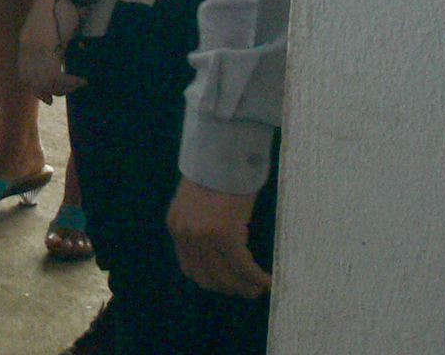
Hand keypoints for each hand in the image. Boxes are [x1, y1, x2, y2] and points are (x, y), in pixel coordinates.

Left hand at [17, 0, 84, 101]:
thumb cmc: (61, 7)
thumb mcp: (53, 31)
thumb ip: (53, 47)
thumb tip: (63, 60)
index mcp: (25, 43)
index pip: (24, 74)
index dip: (35, 88)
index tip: (49, 95)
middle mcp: (27, 49)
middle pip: (32, 82)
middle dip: (48, 92)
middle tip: (63, 94)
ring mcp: (36, 49)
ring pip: (43, 82)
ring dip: (62, 89)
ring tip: (76, 85)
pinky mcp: (47, 48)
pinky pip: (54, 76)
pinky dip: (68, 83)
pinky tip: (80, 81)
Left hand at [169, 179, 271, 296]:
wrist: (220, 153)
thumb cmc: (214, 174)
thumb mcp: (198, 204)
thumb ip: (201, 227)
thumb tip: (219, 251)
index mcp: (176, 227)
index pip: (191, 268)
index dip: (212, 281)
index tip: (229, 285)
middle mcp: (186, 235)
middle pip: (208, 277)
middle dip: (230, 288)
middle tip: (248, 291)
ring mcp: (204, 237)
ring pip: (226, 276)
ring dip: (244, 287)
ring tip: (258, 288)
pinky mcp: (225, 235)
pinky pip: (243, 266)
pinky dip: (256, 277)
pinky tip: (268, 281)